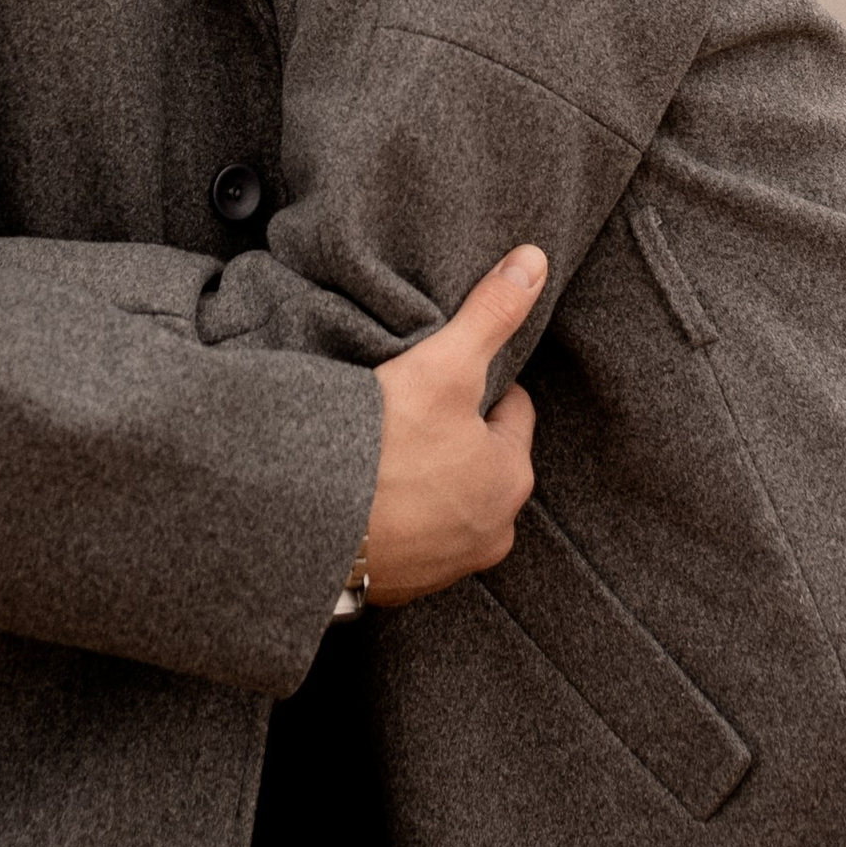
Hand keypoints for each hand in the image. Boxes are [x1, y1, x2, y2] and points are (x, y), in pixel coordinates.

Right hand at [359, 246, 545, 607]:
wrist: (309, 527)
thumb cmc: (387, 446)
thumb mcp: (446, 364)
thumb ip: (492, 313)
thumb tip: (536, 261)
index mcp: (512, 479)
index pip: (509, 411)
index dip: (476, 384)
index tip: (440, 374)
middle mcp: (491, 533)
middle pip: (477, 458)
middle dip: (450, 435)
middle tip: (405, 410)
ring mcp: (445, 566)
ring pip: (443, 500)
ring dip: (422, 478)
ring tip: (380, 449)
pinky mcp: (399, 586)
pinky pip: (406, 536)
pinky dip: (392, 516)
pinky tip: (362, 491)